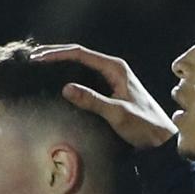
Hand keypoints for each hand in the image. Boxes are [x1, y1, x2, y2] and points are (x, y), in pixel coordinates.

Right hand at [31, 44, 177, 149]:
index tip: (38, 58)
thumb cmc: (144, 125)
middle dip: (56, 55)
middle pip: (79, 56)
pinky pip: (86, 78)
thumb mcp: (117, 113)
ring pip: (81, 66)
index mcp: (116, 68)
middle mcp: (113, 70)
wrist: (160, 139)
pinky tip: (58, 82)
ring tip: (41, 66)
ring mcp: (112, 79)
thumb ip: (92, 100)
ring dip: (62, 65)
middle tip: (34, 59)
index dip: (57, 54)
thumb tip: (65, 87)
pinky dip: (70, 77)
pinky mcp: (110, 91)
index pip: (81, 54)